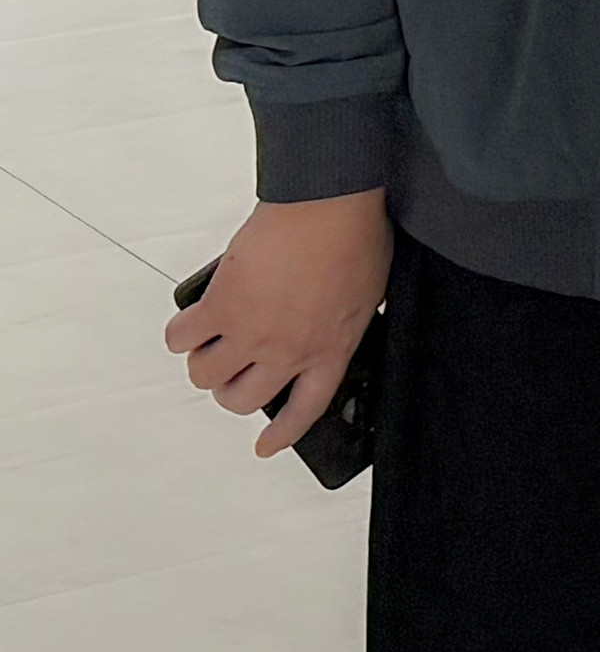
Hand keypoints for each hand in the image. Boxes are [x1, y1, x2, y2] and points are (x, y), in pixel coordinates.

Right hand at [162, 191, 389, 456]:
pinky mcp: (220, 307)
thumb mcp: (368, 294)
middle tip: (230, 370)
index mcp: (331, 349)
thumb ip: (344, 322)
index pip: (305, 409)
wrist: (328, 205)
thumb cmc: (356, 237)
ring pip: (205, 375)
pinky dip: (180, 333)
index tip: (265, 446)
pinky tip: (189, 321)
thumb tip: (329, 326)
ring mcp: (251, 333)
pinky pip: (181, 338)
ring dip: (202, 363)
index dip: (282, 433)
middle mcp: (288, 351)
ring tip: (208, 343)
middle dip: (230, 390)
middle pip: (240, 399)